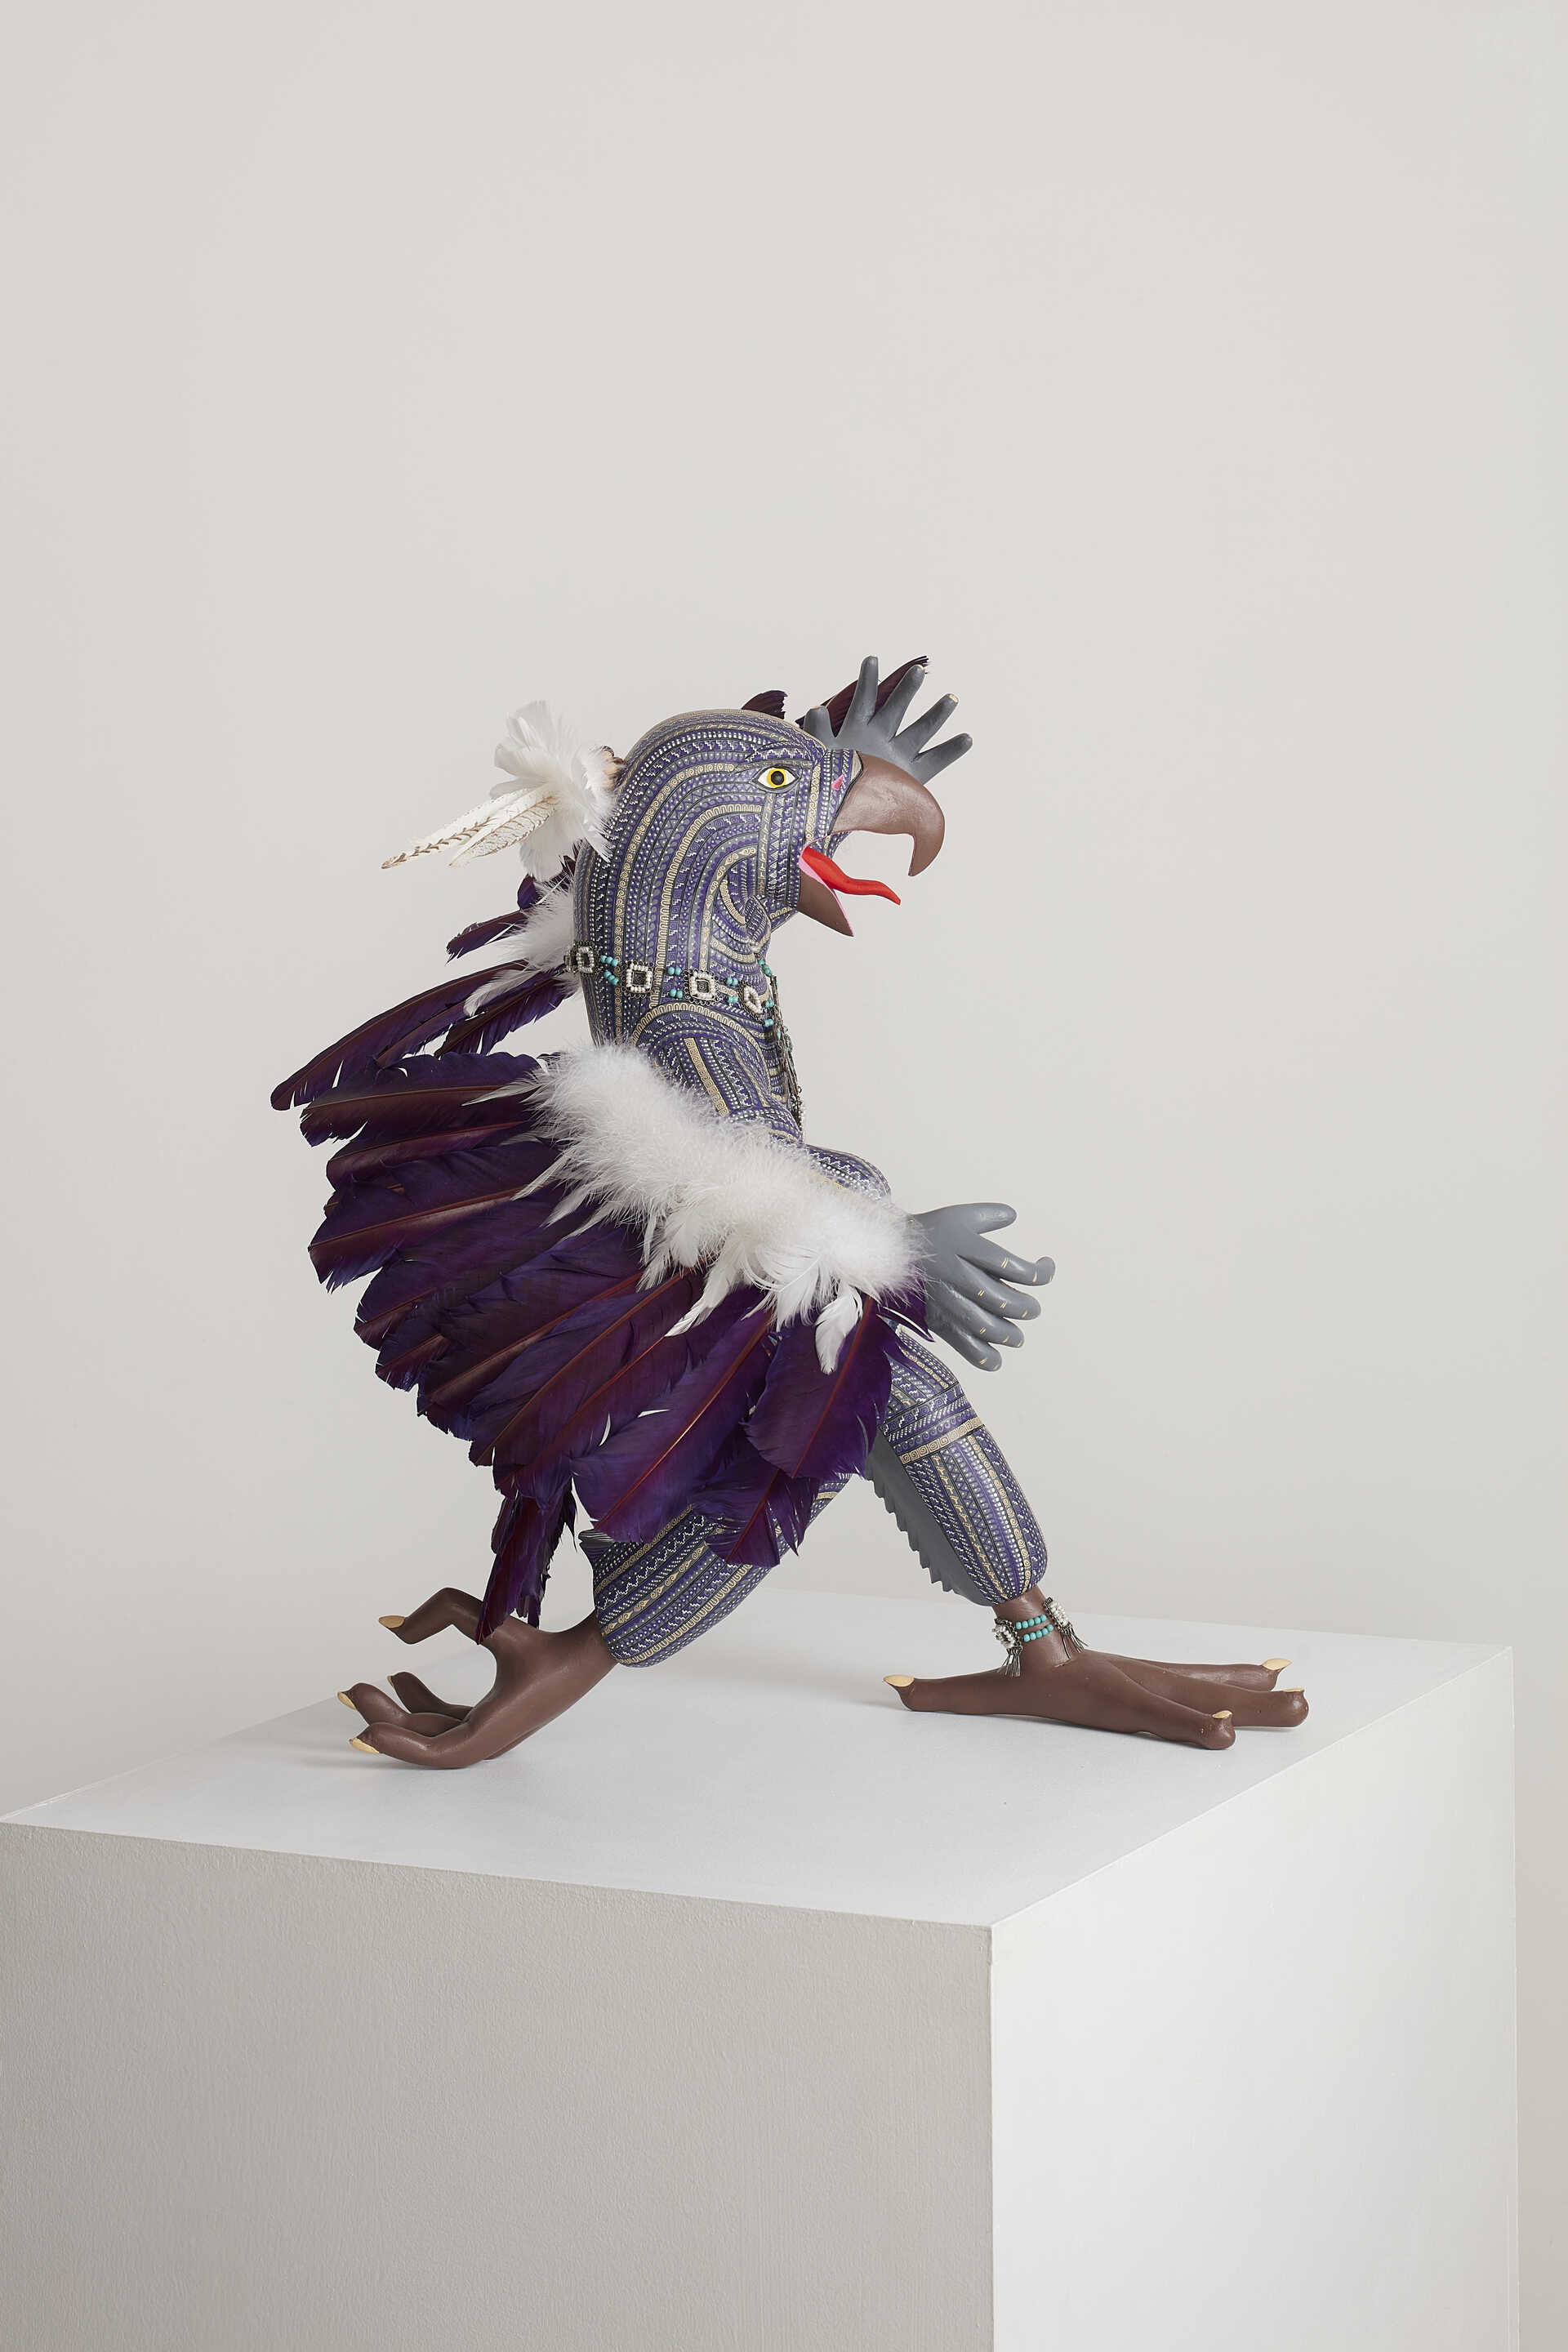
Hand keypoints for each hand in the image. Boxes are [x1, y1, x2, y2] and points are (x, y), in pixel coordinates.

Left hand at [340, 1587, 613, 1767]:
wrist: (588, 1650)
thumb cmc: (545, 1641)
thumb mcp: (493, 1621)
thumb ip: (442, 1613)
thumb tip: (391, 1628)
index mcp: (492, 1731)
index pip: (436, 1753)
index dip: (397, 1744)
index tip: (364, 1729)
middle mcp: (489, 1740)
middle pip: (426, 1740)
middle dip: (387, 1717)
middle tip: (353, 1692)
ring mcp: (491, 1731)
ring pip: (434, 1730)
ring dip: (402, 1709)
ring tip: (375, 1682)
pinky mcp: (493, 1718)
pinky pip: (448, 1719)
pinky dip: (422, 1702)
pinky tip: (402, 1677)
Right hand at [911, 1202, 1053, 1370]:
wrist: (889, 1251)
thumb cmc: (930, 1232)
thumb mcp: (960, 1215)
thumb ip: (990, 1216)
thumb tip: (1014, 1216)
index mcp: (968, 1247)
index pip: (1016, 1268)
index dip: (1041, 1273)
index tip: (1046, 1267)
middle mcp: (959, 1274)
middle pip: (1004, 1300)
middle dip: (1027, 1308)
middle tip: (1031, 1308)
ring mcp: (947, 1299)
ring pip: (986, 1326)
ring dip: (1010, 1334)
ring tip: (1017, 1336)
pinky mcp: (937, 1318)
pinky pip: (962, 1344)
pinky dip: (983, 1357)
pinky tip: (997, 1359)